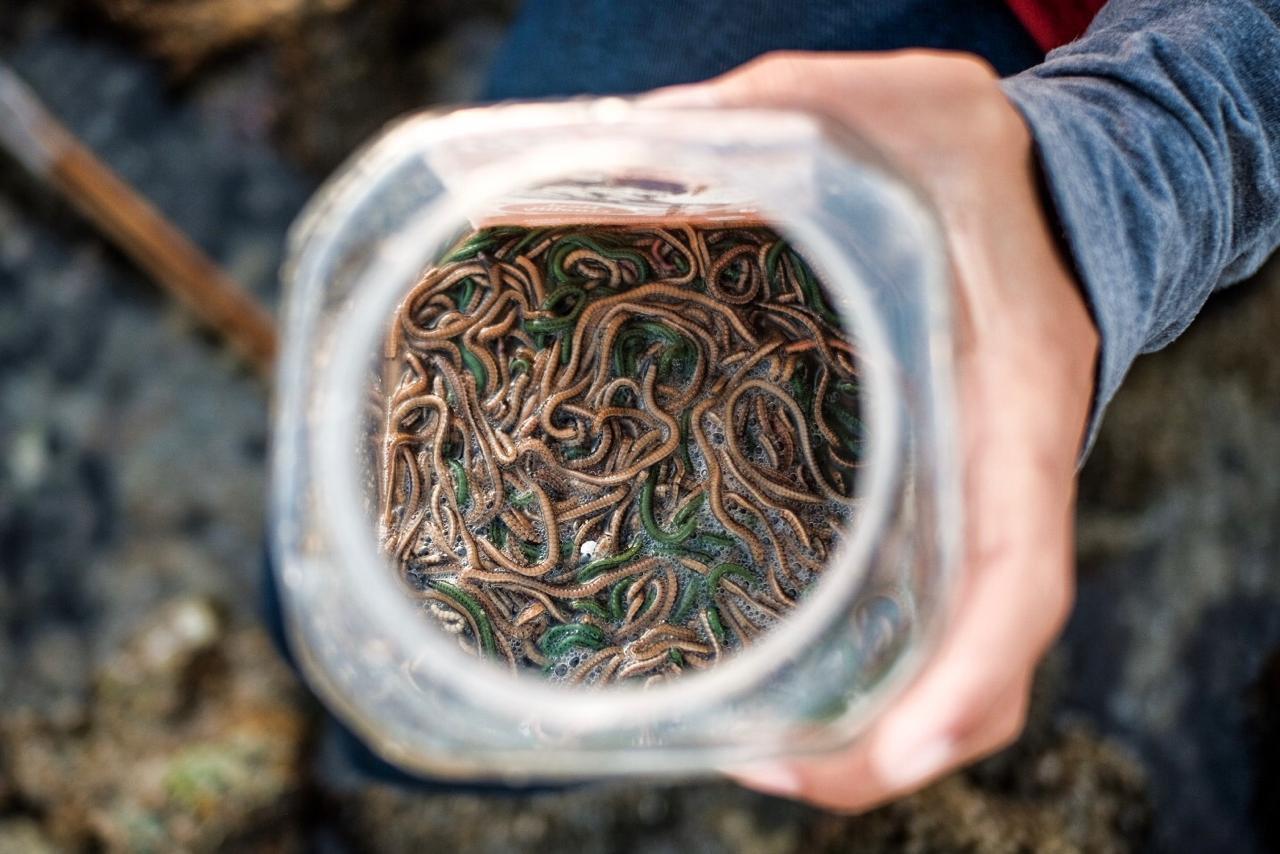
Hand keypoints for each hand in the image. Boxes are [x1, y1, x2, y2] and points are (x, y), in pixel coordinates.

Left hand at [646, 51, 1098, 810]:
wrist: (1027, 189)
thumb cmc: (971, 157)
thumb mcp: (907, 104)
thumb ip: (795, 111)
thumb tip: (638, 137)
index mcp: (1011, 401)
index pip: (1020, 568)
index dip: (971, 672)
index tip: (907, 749)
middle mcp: (994, 477)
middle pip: (977, 659)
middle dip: (887, 743)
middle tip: (764, 767)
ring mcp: (960, 500)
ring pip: (939, 652)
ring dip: (861, 728)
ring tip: (745, 750)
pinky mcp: (923, 499)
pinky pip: (907, 604)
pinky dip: (856, 667)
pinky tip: (763, 671)